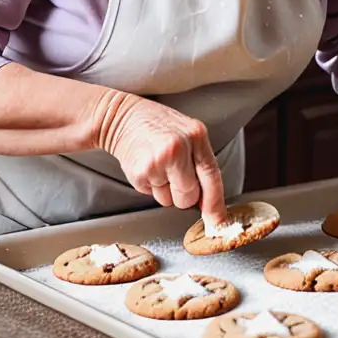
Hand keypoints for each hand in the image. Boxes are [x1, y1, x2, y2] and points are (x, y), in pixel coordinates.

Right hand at [92, 91, 227, 224]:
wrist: (120, 116)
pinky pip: (151, 195)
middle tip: (171, 172)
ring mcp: (160, 160)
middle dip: (182, 193)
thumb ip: (198, 160)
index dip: (215, 203)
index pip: (212, 176)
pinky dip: (148, 185)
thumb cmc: (155, 125)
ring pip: (170, 200)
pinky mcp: (141, 171)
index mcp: (196, 134)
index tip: (217, 222)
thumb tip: (207, 200)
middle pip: (190, 195)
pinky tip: (145, 165)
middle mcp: (180, 147)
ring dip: (163, 189)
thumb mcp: (185, 132)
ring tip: (156, 164)